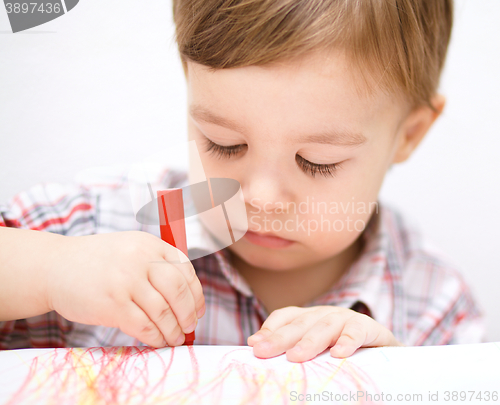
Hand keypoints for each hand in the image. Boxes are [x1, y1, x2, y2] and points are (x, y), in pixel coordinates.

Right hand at [46, 231, 204, 347]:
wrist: (54, 266)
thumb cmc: (97, 261)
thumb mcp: (131, 248)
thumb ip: (157, 264)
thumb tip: (187, 299)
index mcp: (150, 245)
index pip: (186, 270)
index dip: (196, 294)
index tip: (198, 309)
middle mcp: (141, 259)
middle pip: (179, 291)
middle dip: (189, 314)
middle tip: (189, 327)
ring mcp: (126, 281)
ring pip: (164, 312)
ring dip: (173, 330)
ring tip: (175, 338)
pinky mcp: (112, 304)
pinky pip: (144, 326)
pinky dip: (155, 337)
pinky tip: (157, 340)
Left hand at [248, 306, 401, 361]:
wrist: (386, 355)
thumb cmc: (344, 355)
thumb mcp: (316, 351)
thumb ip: (290, 346)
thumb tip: (254, 344)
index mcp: (310, 318)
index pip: (285, 316)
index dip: (270, 329)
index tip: (254, 345)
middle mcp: (325, 314)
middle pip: (300, 323)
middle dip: (280, 337)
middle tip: (263, 351)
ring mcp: (347, 318)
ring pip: (325, 326)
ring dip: (309, 341)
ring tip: (295, 358)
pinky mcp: (370, 327)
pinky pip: (357, 331)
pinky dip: (348, 340)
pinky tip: (339, 354)